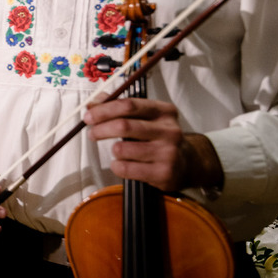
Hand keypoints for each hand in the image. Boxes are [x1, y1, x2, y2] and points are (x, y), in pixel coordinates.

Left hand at [83, 97, 220, 191]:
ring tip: (116, 151)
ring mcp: (168, 153)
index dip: (104, 110)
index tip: (88, 116)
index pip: (128, 105)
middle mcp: (169, 131)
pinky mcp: (164, 173)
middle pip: (123, 126)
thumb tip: (91, 103)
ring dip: (112, 150)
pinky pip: (126, 169)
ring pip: (122, 149)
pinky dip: (116, 166)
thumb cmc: (159, 137)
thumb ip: (119, 107)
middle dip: (100, 129)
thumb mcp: (146, 117)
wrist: (189, 163)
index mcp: (164, 111)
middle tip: (91, 133)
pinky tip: (121, 164)